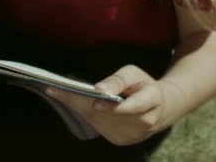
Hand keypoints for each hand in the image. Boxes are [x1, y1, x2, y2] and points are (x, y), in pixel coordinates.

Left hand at [47, 65, 178, 145]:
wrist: (159, 108)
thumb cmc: (142, 85)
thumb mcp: (134, 74)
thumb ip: (118, 80)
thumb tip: (99, 89)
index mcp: (153, 101)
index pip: (132, 105)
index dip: (113, 103)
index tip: (93, 93)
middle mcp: (145, 122)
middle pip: (108, 114)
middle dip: (81, 102)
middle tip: (55, 89)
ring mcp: (132, 135)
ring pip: (99, 121)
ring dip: (78, 107)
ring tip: (57, 92)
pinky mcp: (121, 140)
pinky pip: (98, 126)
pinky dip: (85, 113)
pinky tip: (73, 102)